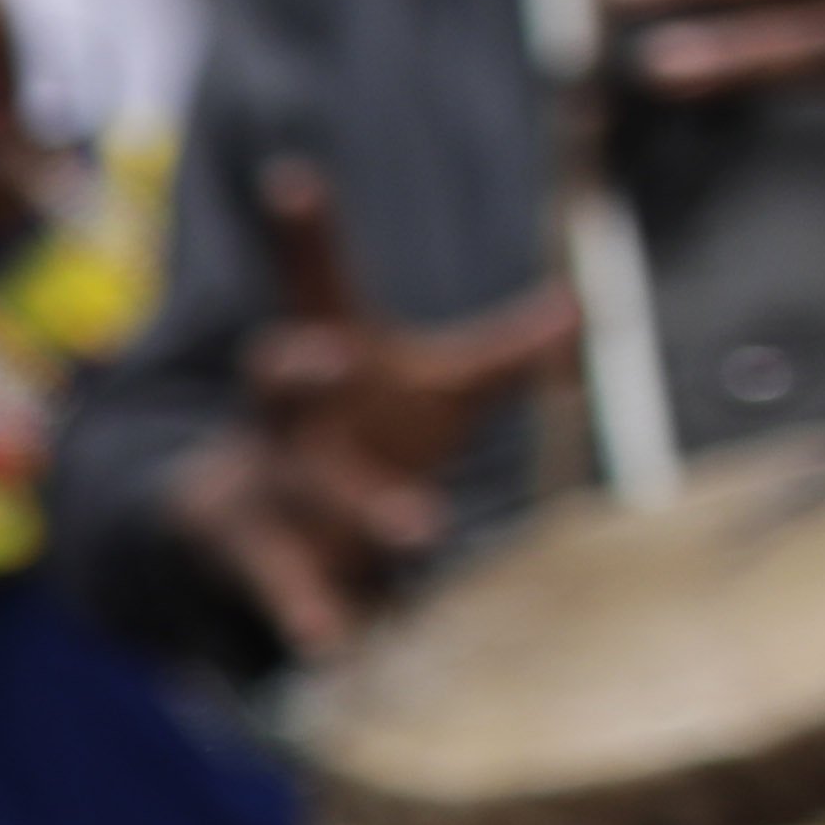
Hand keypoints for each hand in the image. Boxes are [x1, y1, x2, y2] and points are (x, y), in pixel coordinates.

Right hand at [164, 161, 570, 660]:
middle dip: (297, 371)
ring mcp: (266, 487)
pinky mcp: (262, 557)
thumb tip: (584, 305)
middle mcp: (281, 417)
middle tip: (321, 358)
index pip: (311, 284)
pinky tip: (335, 645)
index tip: (292, 179)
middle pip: (278, 379)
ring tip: (421, 532)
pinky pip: (286, 585)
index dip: (302, 233)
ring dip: (360, 508)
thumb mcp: (428, 388)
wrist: (239, 523)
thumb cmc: (359, 435)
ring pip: (306, 492)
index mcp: (321, 358)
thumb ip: (499, 354)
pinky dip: (312, 613)